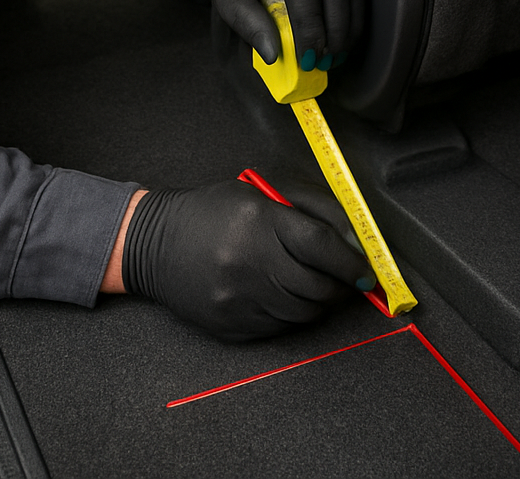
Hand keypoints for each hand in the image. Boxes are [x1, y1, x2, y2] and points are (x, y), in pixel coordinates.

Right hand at [121, 179, 374, 340]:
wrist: (154, 243)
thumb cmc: (213, 211)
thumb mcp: (259, 192)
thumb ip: (312, 208)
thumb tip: (354, 240)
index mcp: (258, 220)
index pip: (321, 244)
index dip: (351, 261)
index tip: (364, 269)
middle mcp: (248, 261)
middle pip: (317, 285)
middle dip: (340, 285)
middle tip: (345, 279)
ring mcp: (238, 298)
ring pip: (303, 312)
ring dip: (318, 301)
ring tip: (312, 284)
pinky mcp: (231, 325)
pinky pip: (280, 327)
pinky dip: (291, 314)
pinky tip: (282, 295)